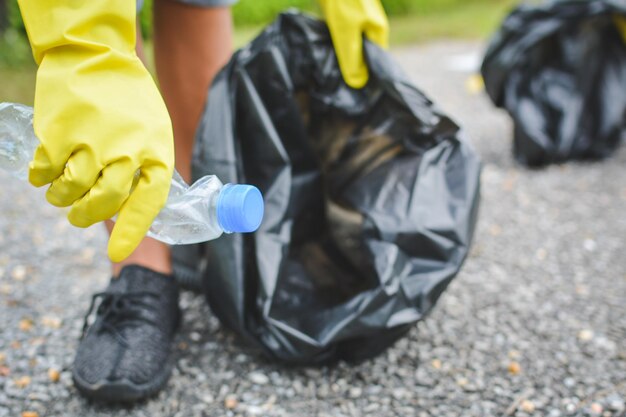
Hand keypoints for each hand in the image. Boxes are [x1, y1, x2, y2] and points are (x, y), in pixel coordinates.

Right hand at [18, 0, 174, 261]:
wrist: (95, 54)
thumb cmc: (128, 100)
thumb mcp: (154, 131)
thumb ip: (146, 168)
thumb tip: (133, 209)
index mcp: (155, 151)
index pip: (149, 201)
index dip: (132, 229)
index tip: (116, 253)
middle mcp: (127, 150)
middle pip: (105, 202)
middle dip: (86, 216)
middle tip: (77, 215)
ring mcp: (92, 141)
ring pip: (71, 191)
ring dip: (61, 198)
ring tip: (60, 190)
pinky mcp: (59, 133)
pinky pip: (45, 173)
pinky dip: (40, 177)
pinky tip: (43, 170)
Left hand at [319, 0, 388, 87]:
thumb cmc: (342, 1)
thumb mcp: (346, 33)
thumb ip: (352, 57)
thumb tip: (358, 83)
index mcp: (378, 30)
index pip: (376, 60)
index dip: (366, 74)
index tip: (352, 87)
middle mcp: (372, 24)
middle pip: (364, 51)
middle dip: (353, 64)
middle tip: (338, 80)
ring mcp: (360, 16)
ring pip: (353, 41)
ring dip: (343, 52)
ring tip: (331, 67)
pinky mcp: (346, 12)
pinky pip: (344, 32)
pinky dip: (336, 40)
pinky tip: (325, 47)